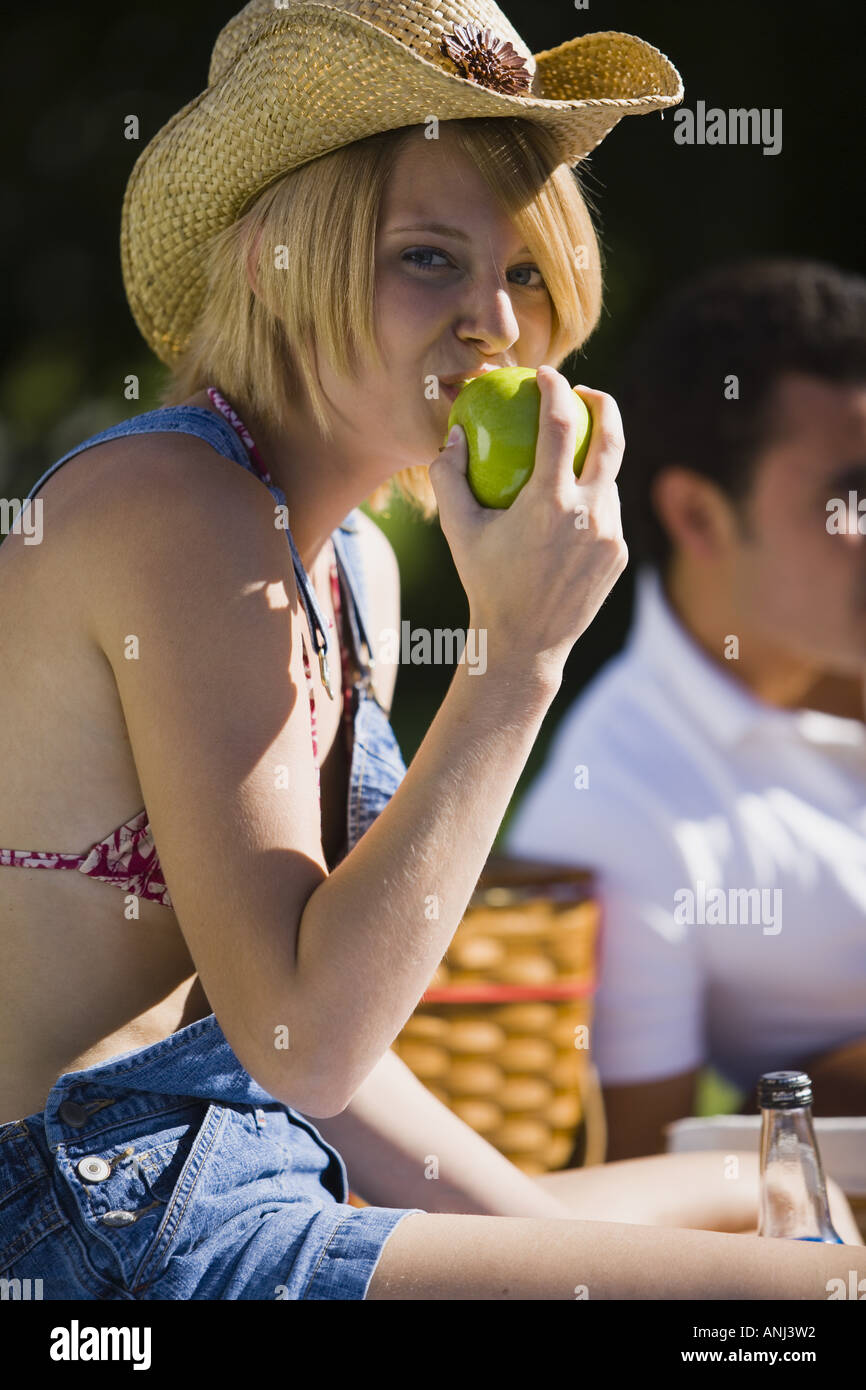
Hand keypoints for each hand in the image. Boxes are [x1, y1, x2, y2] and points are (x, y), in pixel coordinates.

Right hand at [429, 365, 627, 682]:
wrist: (524, 644)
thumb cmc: (485, 583)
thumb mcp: (458, 530)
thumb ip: (449, 477)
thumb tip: (455, 436)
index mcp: (550, 502)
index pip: (560, 424)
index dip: (555, 389)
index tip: (546, 375)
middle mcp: (590, 514)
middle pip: (611, 438)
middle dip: (603, 403)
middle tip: (585, 392)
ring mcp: (611, 535)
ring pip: (609, 480)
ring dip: (593, 460)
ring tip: (572, 455)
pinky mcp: (619, 554)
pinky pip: (609, 513)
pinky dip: (592, 499)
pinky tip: (573, 503)